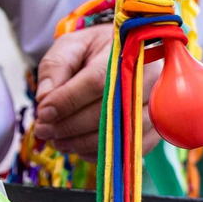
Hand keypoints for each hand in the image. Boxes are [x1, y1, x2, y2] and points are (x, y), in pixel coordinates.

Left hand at [33, 24, 159, 158]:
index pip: (97, 81)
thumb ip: (55, 67)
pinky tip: (81, 148)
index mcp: (126, 51)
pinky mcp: (159, 127)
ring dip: (84, 143)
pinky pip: (133, 149)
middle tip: (44, 131)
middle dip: (71, 125)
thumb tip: (45, 98)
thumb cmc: (96, 51)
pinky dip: (103, 154)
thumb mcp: (71, 47)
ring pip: (122, 133)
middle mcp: (150, 78)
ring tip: (58, 141)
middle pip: (110, 111)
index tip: (43, 113)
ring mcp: (159, 104)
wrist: (127, 56)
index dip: (68, 100)